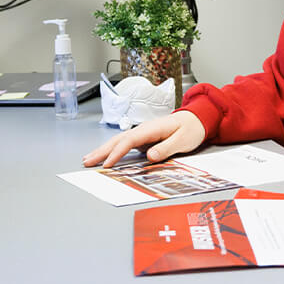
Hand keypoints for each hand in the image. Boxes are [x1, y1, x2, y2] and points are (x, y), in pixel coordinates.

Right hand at [82, 110, 207, 167]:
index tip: (107, 164)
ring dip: (103, 150)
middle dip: (101, 151)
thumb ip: (166, 148)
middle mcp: (143, 129)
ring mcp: (142, 133)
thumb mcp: (183, 140)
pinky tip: (104, 156)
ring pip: (118, 141)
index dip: (117, 153)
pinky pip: (123, 144)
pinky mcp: (143, 138)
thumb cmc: (191, 129)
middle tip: (87, 161)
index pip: (129, 141)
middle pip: (118, 140)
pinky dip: (111, 150)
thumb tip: (149, 156)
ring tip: (88, 159)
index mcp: (151, 128)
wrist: (196, 118)